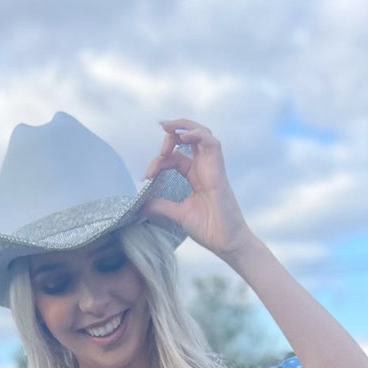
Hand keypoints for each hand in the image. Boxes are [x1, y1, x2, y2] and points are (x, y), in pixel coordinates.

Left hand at [141, 119, 254, 262]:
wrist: (226, 241)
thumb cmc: (209, 228)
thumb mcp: (177, 214)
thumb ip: (160, 206)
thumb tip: (141, 205)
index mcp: (194, 175)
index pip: (174, 157)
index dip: (159, 161)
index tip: (146, 175)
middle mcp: (203, 167)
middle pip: (188, 138)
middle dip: (170, 136)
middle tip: (158, 147)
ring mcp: (211, 166)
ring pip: (201, 134)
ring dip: (183, 126)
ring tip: (167, 128)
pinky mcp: (218, 169)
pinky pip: (211, 142)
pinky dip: (196, 134)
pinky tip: (181, 135)